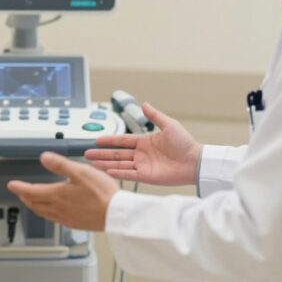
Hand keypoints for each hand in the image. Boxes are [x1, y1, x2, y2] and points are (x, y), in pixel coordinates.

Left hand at [7, 152, 119, 230]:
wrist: (116, 215)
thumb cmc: (101, 194)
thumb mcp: (80, 171)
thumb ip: (60, 164)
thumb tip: (44, 157)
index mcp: (57, 195)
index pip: (31, 191)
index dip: (19, 187)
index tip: (11, 185)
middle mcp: (58, 208)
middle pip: (35, 204)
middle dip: (25, 197)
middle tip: (19, 192)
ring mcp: (66, 217)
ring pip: (43, 212)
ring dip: (34, 205)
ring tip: (32, 201)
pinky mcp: (74, 223)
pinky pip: (53, 218)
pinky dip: (46, 212)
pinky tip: (52, 210)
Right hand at [85, 103, 201, 185]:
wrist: (194, 161)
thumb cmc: (185, 143)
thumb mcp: (169, 125)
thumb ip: (154, 116)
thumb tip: (144, 104)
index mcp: (145, 142)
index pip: (122, 141)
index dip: (110, 140)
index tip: (97, 140)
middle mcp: (141, 154)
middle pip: (117, 154)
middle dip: (101, 154)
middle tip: (87, 153)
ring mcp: (143, 166)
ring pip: (119, 164)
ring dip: (105, 164)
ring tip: (91, 163)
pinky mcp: (146, 177)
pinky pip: (128, 174)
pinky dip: (117, 173)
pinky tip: (106, 171)